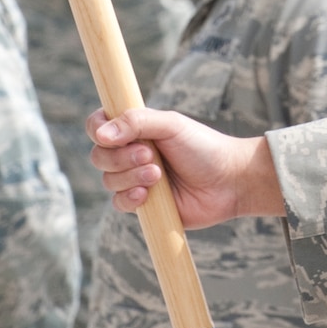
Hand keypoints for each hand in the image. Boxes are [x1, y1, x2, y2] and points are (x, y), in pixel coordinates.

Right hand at [87, 108, 284, 225]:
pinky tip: (147, 195)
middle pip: (99, 156)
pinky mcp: (143, 204)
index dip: (97, 129)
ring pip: (108, 180)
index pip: (98, 125)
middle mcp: (131, 153)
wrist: (229, 181)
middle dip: (121, 157)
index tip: (108, 134)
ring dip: (130, 177)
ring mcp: (135, 179)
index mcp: (136, 129)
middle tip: (150, 155)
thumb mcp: (171, 126)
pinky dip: (129, 198)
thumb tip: (100, 134)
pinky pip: (118, 203)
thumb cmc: (204, 147)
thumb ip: (136, 122)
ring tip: (158, 175)